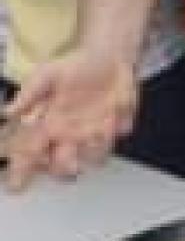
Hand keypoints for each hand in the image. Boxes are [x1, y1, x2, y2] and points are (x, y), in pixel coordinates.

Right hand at [3, 49, 136, 192]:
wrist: (108, 56)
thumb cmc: (73, 68)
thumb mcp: (45, 76)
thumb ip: (29, 95)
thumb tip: (8, 112)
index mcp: (48, 126)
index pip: (30, 153)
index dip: (22, 170)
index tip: (17, 183)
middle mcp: (70, 136)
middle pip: (63, 165)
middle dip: (63, 167)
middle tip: (66, 163)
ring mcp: (95, 133)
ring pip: (92, 157)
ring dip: (92, 151)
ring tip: (90, 136)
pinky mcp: (117, 125)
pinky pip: (117, 135)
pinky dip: (114, 131)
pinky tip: (112, 120)